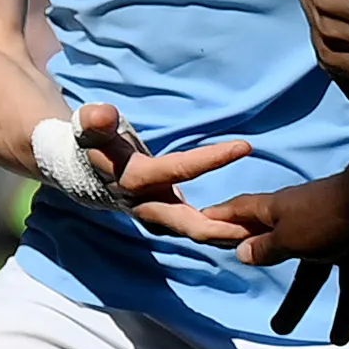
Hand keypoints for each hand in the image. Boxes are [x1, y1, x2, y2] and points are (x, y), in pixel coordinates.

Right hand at [62, 100, 258, 246]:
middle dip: (226, 227)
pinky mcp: (168, 220)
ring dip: (229, 235)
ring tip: (266, 232)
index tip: (245, 147)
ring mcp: (159, 218)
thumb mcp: (88, 129)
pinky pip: (199, 229)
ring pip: (198, 233)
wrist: (83, 175)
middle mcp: (149, 206)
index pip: (179, 170)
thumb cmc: (92, 145)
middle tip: (263, 224)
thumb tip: (103, 114)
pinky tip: (250, 229)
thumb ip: (95, 121)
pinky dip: (222, 231)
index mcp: (136, 180)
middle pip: (192, 224)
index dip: (211, 159)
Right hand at [203, 172, 348, 343]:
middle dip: (256, 263)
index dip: (220, 217)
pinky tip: (338, 338)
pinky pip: (346, 287)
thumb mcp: (286, 236)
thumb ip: (265, 248)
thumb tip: (242, 253)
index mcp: (276, 213)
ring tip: (280, 329)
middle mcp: (298, 226)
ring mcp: (328, 241)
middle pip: (272, 249)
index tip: (202, 221)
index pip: (240, 214)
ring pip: (309, 278)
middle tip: (239, 281)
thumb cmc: (323, 215)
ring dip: (296, 303)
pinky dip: (344, 312)